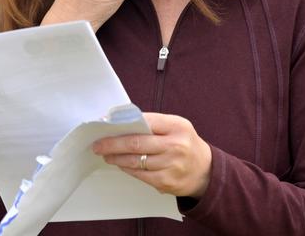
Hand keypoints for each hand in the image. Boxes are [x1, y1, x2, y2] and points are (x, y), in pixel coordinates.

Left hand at [92, 113, 212, 198]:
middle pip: (136, 143)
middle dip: (113, 144)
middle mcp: (175, 146)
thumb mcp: (176, 126)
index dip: (123, 124)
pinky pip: (140, 175)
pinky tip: (121, 164)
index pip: (145, 122)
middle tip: (98, 145)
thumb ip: (154, 124)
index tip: (106, 125)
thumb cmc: (185, 144)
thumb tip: (122, 123)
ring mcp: (171, 166)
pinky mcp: (166, 182)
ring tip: (106, 155)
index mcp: (176, 126)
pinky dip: (128, 169)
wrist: (206, 171)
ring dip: (117, 158)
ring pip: (135, 161)